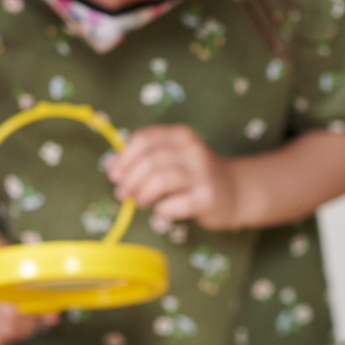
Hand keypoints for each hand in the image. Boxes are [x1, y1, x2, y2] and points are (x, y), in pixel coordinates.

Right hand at [0, 267, 48, 344]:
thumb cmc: (0, 268)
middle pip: (3, 329)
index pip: (10, 314)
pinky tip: (2, 328)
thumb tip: (54, 318)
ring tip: (17, 324)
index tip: (36, 313)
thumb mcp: (19, 271)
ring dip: (11, 336)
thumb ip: (38, 292)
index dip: (28, 319)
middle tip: (30, 321)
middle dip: (22, 329)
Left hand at [108, 124, 240, 228]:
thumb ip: (141, 160)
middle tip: (124, 194)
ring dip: (142, 194)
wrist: (233, 192)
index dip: (124, 158)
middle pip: (149, 161)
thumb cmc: (194, 176)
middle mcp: (193, 149)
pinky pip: (175, 203)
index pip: (144, 139)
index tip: (116, 175)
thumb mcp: (169, 160)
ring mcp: (202, 173)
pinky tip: (162, 210)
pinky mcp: (207, 197)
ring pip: (160, 180)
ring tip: (139, 202)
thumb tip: (111, 167)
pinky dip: (162, 209)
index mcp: (181, 135)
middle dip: (130, 180)